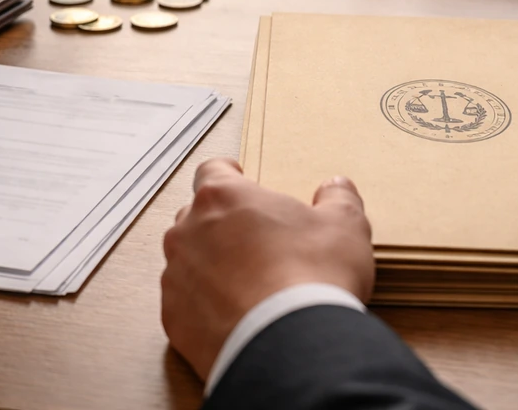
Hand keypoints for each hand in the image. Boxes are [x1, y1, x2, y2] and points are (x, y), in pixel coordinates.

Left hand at [160, 158, 373, 381]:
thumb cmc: (312, 278)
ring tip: (247, 285)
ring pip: (188, 261)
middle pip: (197, 216)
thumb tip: (336, 188)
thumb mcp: (344, 227)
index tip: (237, 177)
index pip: (212, 170)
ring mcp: (176, 276)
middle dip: (221, 225)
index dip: (227, 173)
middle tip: (254, 241)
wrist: (290, 348)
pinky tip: (235, 316)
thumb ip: (338, 199)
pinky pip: (185, 304)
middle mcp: (188, 231)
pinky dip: (204, 306)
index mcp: (223, 197)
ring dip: (210, 266)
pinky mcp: (174, 318)